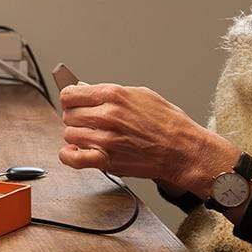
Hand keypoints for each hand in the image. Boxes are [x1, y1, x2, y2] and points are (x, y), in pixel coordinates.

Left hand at [58, 83, 239, 193]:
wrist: (183, 149)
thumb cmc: (168, 123)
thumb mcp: (141, 95)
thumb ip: (111, 93)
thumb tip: (88, 91)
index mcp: (114, 95)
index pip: (71, 94)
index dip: (70, 98)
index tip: (73, 102)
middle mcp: (106, 115)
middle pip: (68, 115)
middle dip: (76, 117)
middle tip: (87, 121)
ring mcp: (105, 139)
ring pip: (70, 135)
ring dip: (77, 136)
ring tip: (90, 136)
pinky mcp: (106, 160)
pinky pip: (73, 159)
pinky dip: (69, 156)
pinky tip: (74, 152)